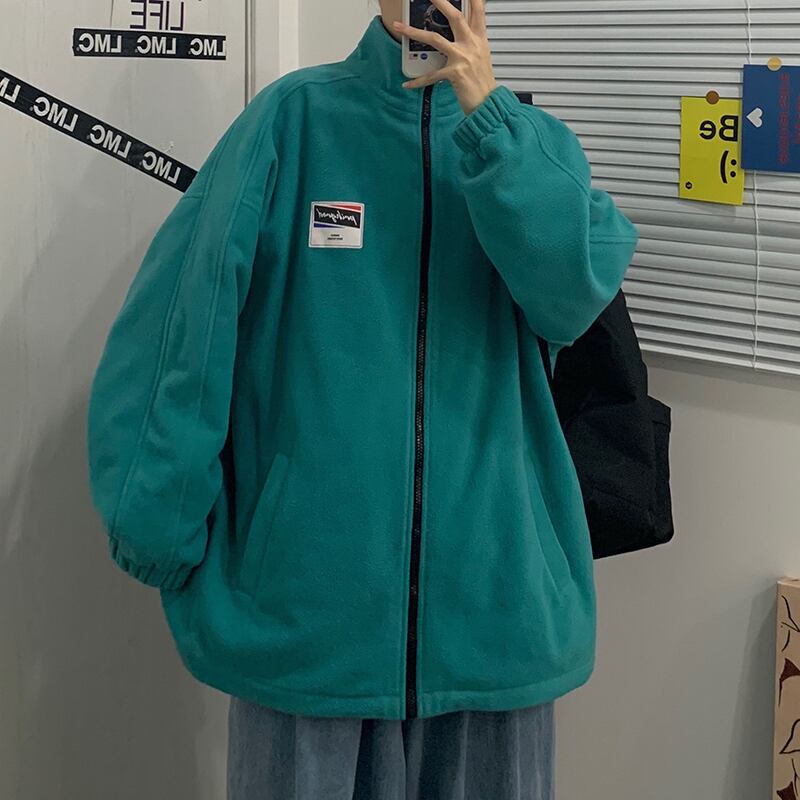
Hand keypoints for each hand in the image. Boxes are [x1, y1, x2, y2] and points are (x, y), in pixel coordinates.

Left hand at [392, 0, 496, 116]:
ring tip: (400, 27)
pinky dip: (418, 82)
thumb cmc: (483, 83)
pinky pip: (431, 76)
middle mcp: (471, 45)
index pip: (478, 11)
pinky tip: (407, 85)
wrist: (488, 104)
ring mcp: (462, 58)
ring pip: (435, 39)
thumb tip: (463, 32)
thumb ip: (472, 41)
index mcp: (480, 39)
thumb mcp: (482, 56)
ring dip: (414, 32)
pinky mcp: (454, 74)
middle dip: (441, 2)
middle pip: (455, 17)